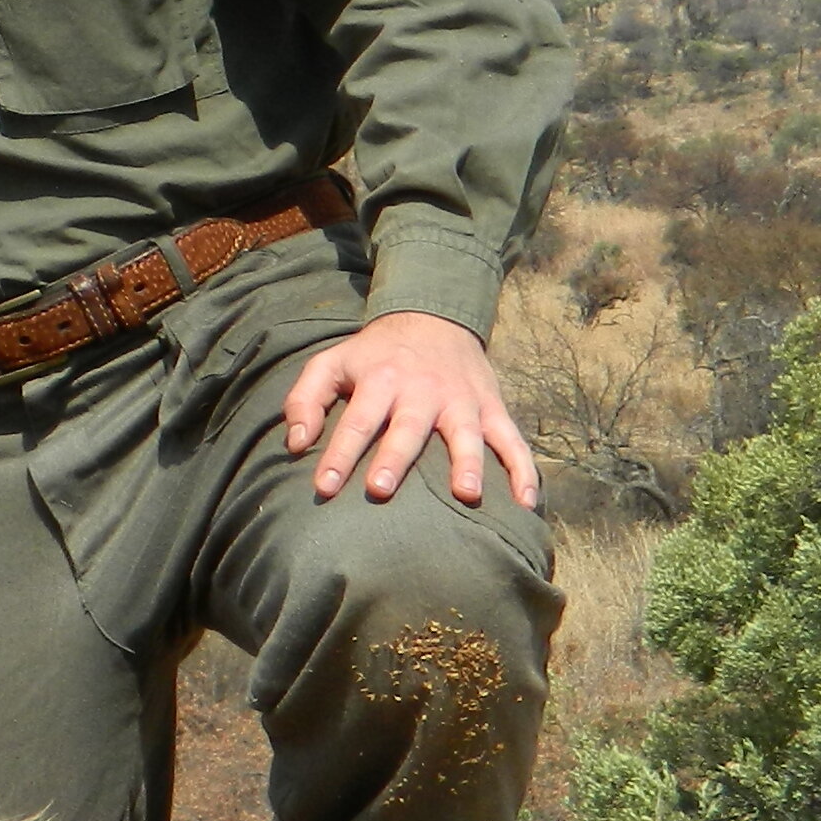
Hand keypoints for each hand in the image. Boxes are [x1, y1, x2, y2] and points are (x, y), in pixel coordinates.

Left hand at [278, 312, 539, 508]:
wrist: (434, 317)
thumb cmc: (375, 354)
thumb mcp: (332, 362)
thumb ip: (305, 399)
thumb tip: (294, 444)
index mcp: (380, 379)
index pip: (357, 420)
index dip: (338, 453)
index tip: (323, 487)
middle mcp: (423, 390)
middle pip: (407, 428)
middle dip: (393, 459)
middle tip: (379, 490)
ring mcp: (462, 400)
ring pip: (465, 434)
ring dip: (467, 463)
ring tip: (466, 495)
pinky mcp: (492, 408)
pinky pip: (512, 441)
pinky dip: (523, 470)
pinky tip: (525, 503)